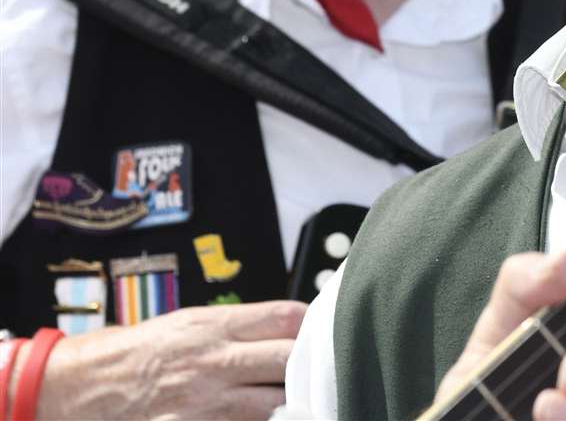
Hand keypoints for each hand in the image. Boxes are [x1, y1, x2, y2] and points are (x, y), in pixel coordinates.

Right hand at [32, 299, 305, 418]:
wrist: (84, 387)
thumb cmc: (141, 353)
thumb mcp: (190, 323)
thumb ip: (239, 327)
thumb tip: (290, 328)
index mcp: (214, 327)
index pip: (286, 317)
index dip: (312, 324)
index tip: (319, 331)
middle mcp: (213, 362)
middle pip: (289, 359)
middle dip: (309, 364)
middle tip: (318, 369)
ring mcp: (204, 403)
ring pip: (275, 404)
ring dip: (290, 402)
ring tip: (296, 400)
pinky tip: (269, 417)